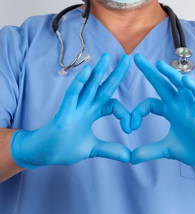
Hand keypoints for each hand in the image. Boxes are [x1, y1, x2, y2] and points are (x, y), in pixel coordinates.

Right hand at [11, 53, 131, 168]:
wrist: (45, 154)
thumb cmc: (64, 148)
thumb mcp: (93, 149)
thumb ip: (111, 150)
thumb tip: (129, 156)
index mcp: (92, 113)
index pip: (112, 105)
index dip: (124, 114)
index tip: (129, 128)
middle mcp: (85, 107)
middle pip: (103, 87)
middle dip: (115, 74)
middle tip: (127, 59)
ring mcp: (74, 108)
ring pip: (88, 87)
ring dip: (98, 72)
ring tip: (108, 57)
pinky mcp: (64, 113)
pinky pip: (72, 95)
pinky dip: (79, 83)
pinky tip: (88, 71)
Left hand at [131, 54, 194, 169]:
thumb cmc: (192, 148)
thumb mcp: (166, 149)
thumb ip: (149, 151)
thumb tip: (131, 158)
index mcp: (169, 112)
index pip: (149, 104)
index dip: (137, 113)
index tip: (130, 127)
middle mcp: (178, 105)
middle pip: (162, 85)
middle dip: (150, 72)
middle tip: (135, 58)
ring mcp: (190, 107)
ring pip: (180, 85)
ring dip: (171, 75)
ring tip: (158, 65)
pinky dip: (193, 88)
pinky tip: (184, 81)